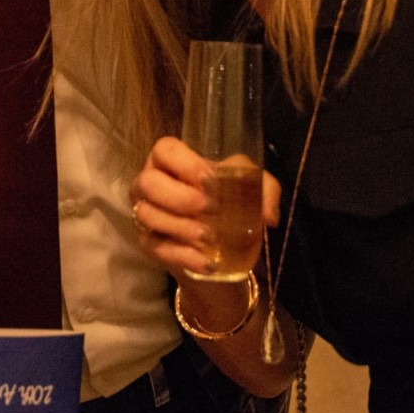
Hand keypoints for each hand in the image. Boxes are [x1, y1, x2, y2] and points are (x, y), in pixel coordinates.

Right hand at [129, 136, 280, 278]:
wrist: (224, 252)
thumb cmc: (231, 207)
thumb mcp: (254, 191)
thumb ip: (265, 191)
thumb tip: (268, 216)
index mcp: (172, 162)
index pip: (164, 150)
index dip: (184, 164)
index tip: (210, 181)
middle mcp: (151, 184)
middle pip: (148, 182)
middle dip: (179, 197)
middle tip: (210, 209)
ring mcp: (145, 215)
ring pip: (147, 215)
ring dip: (181, 227)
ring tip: (210, 238)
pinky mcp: (148, 245)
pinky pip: (156, 248)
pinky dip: (183, 256)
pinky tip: (207, 262)